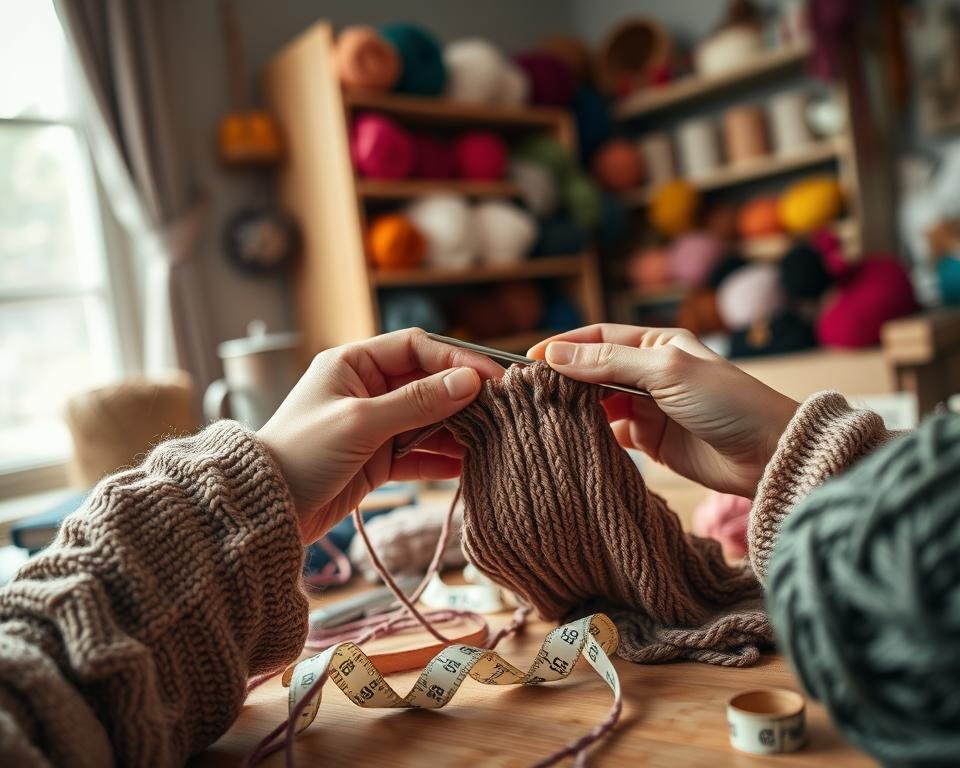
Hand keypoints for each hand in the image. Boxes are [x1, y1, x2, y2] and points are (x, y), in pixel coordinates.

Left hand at [258, 329, 503, 542]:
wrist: (267, 510)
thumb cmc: (301, 454)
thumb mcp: (361, 423)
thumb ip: (416, 403)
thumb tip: (469, 382)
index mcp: (353, 364)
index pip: (415, 348)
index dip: (455, 360)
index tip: (490, 378)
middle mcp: (366, 390)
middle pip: (426, 384)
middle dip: (462, 397)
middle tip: (500, 409)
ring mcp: (374, 425)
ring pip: (428, 420)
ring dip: (457, 430)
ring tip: (492, 438)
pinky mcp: (378, 460)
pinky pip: (419, 453)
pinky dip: (443, 459)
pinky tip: (471, 465)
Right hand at [528, 324, 797, 497]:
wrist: (769, 455)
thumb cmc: (727, 402)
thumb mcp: (666, 372)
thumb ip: (609, 363)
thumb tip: (555, 354)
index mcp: (656, 344)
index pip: (598, 339)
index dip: (563, 347)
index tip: (529, 362)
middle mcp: (649, 373)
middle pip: (593, 372)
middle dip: (563, 380)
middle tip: (528, 394)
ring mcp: (649, 408)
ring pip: (598, 404)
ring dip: (574, 409)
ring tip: (543, 418)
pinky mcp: (651, 442)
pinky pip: (610, 434)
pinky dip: (591, 436)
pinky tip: (571, 440)